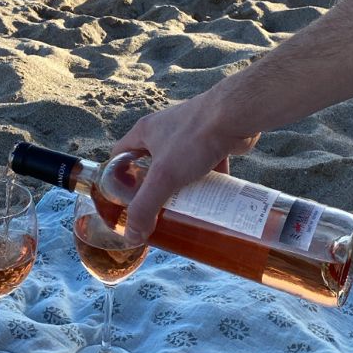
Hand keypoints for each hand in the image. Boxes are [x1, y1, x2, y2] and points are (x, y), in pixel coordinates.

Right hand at [111, 87, 259, 242]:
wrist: (235, 116)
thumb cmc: (194, 137)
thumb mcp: (163, 177)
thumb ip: (145, 207)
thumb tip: (132, 236)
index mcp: (145, 132)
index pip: (120, 155)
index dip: (117, 177)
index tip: (121, 199)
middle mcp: (165, 130)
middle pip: (151, 165)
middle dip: (154, 189)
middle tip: (156, 211)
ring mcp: (190, 135)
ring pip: (180, 167)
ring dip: (181, 187)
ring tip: (183, 210)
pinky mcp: (213, 140)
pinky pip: (205, 166)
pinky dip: (207, 182)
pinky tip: (212, 199)